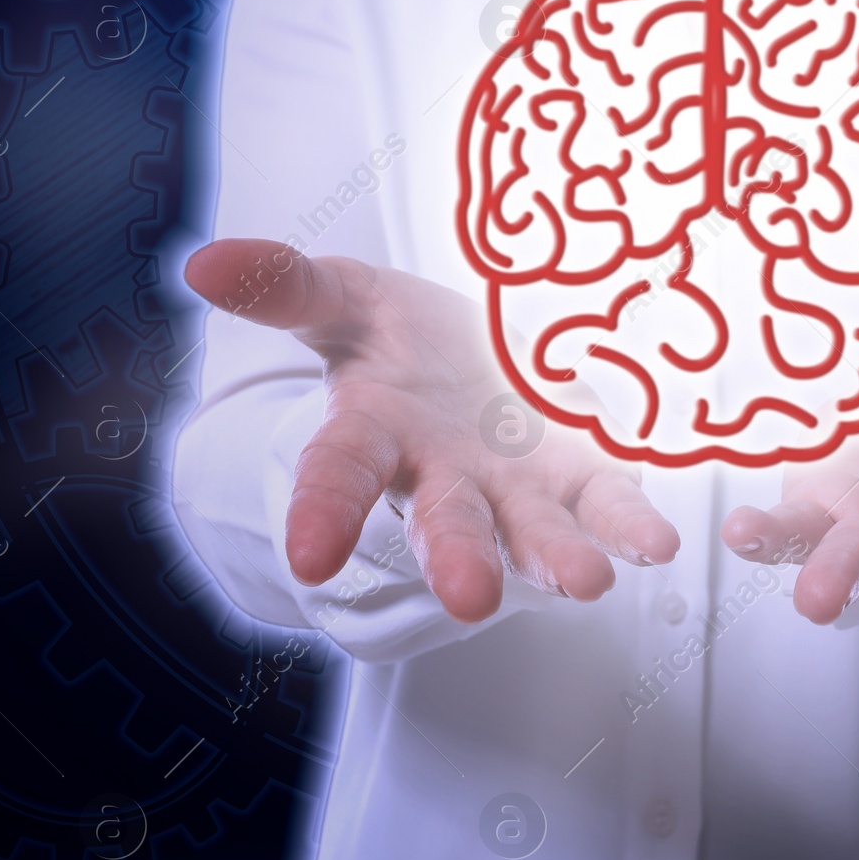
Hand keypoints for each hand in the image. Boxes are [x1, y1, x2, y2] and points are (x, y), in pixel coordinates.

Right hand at [186, 239, 678, 622]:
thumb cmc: (406, 335)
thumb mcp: (348, 296)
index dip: (324, 510)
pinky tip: (655, 542)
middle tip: (472, 596)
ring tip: (588, 579)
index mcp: (378, 429)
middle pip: (445, 520)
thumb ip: (288, 286)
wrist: (483, 347)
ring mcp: (516, 482)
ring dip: (557, 555)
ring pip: (532, 526)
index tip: (310, 556)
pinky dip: (629, 521)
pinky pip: (605, 501)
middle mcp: (445, 472)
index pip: (341, 474)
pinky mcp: (580, 473)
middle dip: (456, 556)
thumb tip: (203, 264)